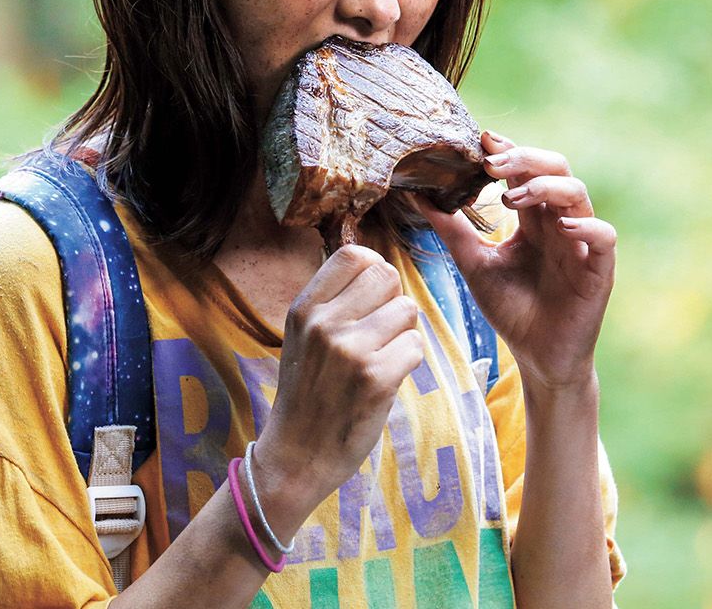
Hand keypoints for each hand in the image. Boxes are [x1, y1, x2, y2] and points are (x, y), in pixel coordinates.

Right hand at [251, 244, 424, 529]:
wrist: (296, 455)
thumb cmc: (307, 393)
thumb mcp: (302, 336)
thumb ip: (332, 302)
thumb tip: (374, 263)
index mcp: (305, 308)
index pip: (354, 255)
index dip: (373, 270)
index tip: (373, 295)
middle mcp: (324, 323)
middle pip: (387, 276)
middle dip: (393, 300)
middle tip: (381, 330)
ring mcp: (350, 351)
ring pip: (407, 310)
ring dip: (404, 332)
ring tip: (383, 356)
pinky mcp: (376, 379)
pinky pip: (415, 346)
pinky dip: (409, 361)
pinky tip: (388, 377)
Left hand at [412, 130, 616, 393]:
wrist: (537, 357)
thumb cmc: (511, 309)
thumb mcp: (474, 264)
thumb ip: (452, 230)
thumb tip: (418, 196)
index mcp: (532, 217)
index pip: (525, 170)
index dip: (508, 151)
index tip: (481, 141)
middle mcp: (559, 222)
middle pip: (555, 169)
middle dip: (524, 158)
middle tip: (492, 163)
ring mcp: (582, 243)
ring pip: (578, 194)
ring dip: (546, 187)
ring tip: (512, 197)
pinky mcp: (599, 269)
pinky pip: (604, 236)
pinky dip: (587, 227)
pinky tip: (562, 228)